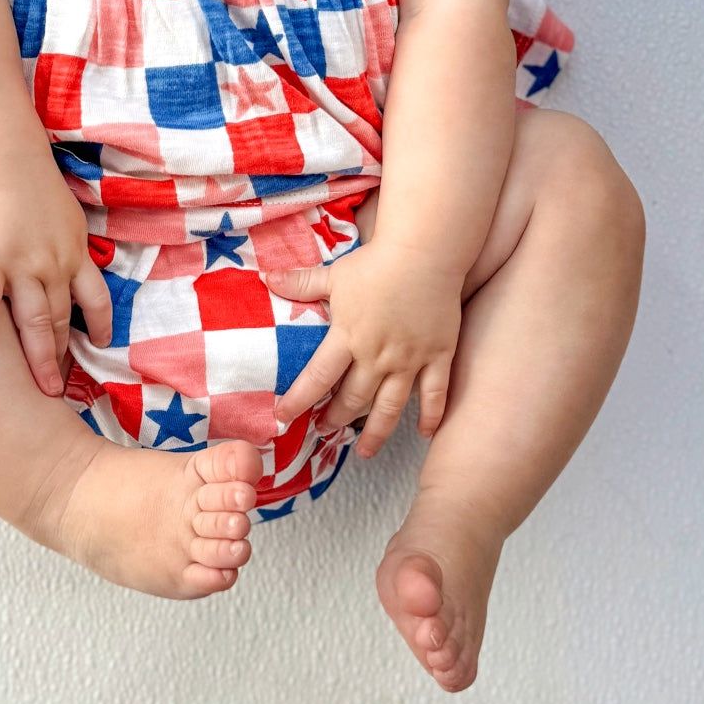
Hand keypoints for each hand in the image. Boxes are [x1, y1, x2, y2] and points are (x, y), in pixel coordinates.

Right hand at [0, 177, 111, 396]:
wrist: (3, 158)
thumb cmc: (31, 178)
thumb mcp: (65, 209)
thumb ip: (67, 237)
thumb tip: (70, 253)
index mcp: (74, 252)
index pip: (95, 298)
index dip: (100, 325)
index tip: (101, 345)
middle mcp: (54, 265)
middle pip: (63, 320)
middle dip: (64, 357)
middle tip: (62, 389)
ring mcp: (23, 267)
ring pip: (36, 323)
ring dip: (40, 360)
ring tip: (40, 390)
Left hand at [265, 241, 462, 457]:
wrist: (424, 252)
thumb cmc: (376, 261)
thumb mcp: (335, 273)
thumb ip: (301, 282)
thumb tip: (266, 278)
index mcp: (348, 336)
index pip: (317, 378)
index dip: (298, 400)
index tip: (282, 417)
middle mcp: (377, 356)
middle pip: (352, 399)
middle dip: (335, 418)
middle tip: (323, 430)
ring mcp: (409, 360)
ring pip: (390, 407)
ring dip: (376, 433)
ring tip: (366, 451)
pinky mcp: (437, 356)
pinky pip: (434, 394)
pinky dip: (429, 417)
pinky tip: (422, 433)